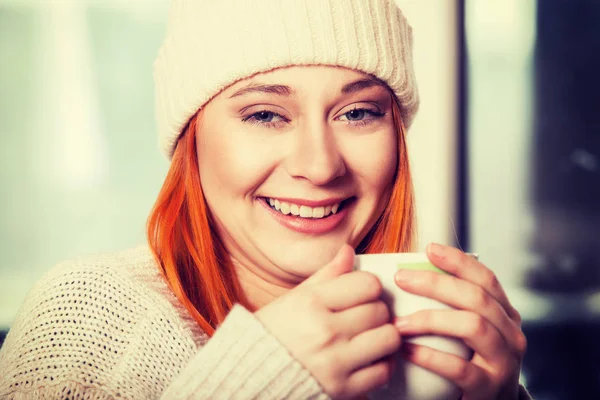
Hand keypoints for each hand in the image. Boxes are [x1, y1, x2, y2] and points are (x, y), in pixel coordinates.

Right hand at [255, 245, 400, 398]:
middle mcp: (325, 331)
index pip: (368, 284)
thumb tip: (349, 252)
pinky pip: (383, 371)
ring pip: (388, 338)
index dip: (369, 287)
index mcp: (312, 303)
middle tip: (364, 316)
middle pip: (380, 310)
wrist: (251, 375)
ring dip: (383, 335)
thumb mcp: (295, 298)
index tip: (362, 294)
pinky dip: (381, 363)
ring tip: (370, 336)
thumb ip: (326, 275)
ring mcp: (335, 362)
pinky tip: (368, 358)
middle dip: (376, 310)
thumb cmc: (274, 334)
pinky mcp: (343, 389)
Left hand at [393, 243, 526, 399]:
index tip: (429, 249)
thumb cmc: (469, 364)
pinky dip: (430, 356)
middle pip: (476, 298)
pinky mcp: (490, 389)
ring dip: (431, 319)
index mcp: (505, 315)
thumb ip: (452, 306)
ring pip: (472, 327)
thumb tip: (410, 273)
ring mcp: (504, 363)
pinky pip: (460, 368)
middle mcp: (511, 335)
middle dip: (436, 283)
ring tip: (398, 322)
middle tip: (402, 278)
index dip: (459, 261)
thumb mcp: (468, 332)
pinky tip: (406, 351)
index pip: (486, 279)